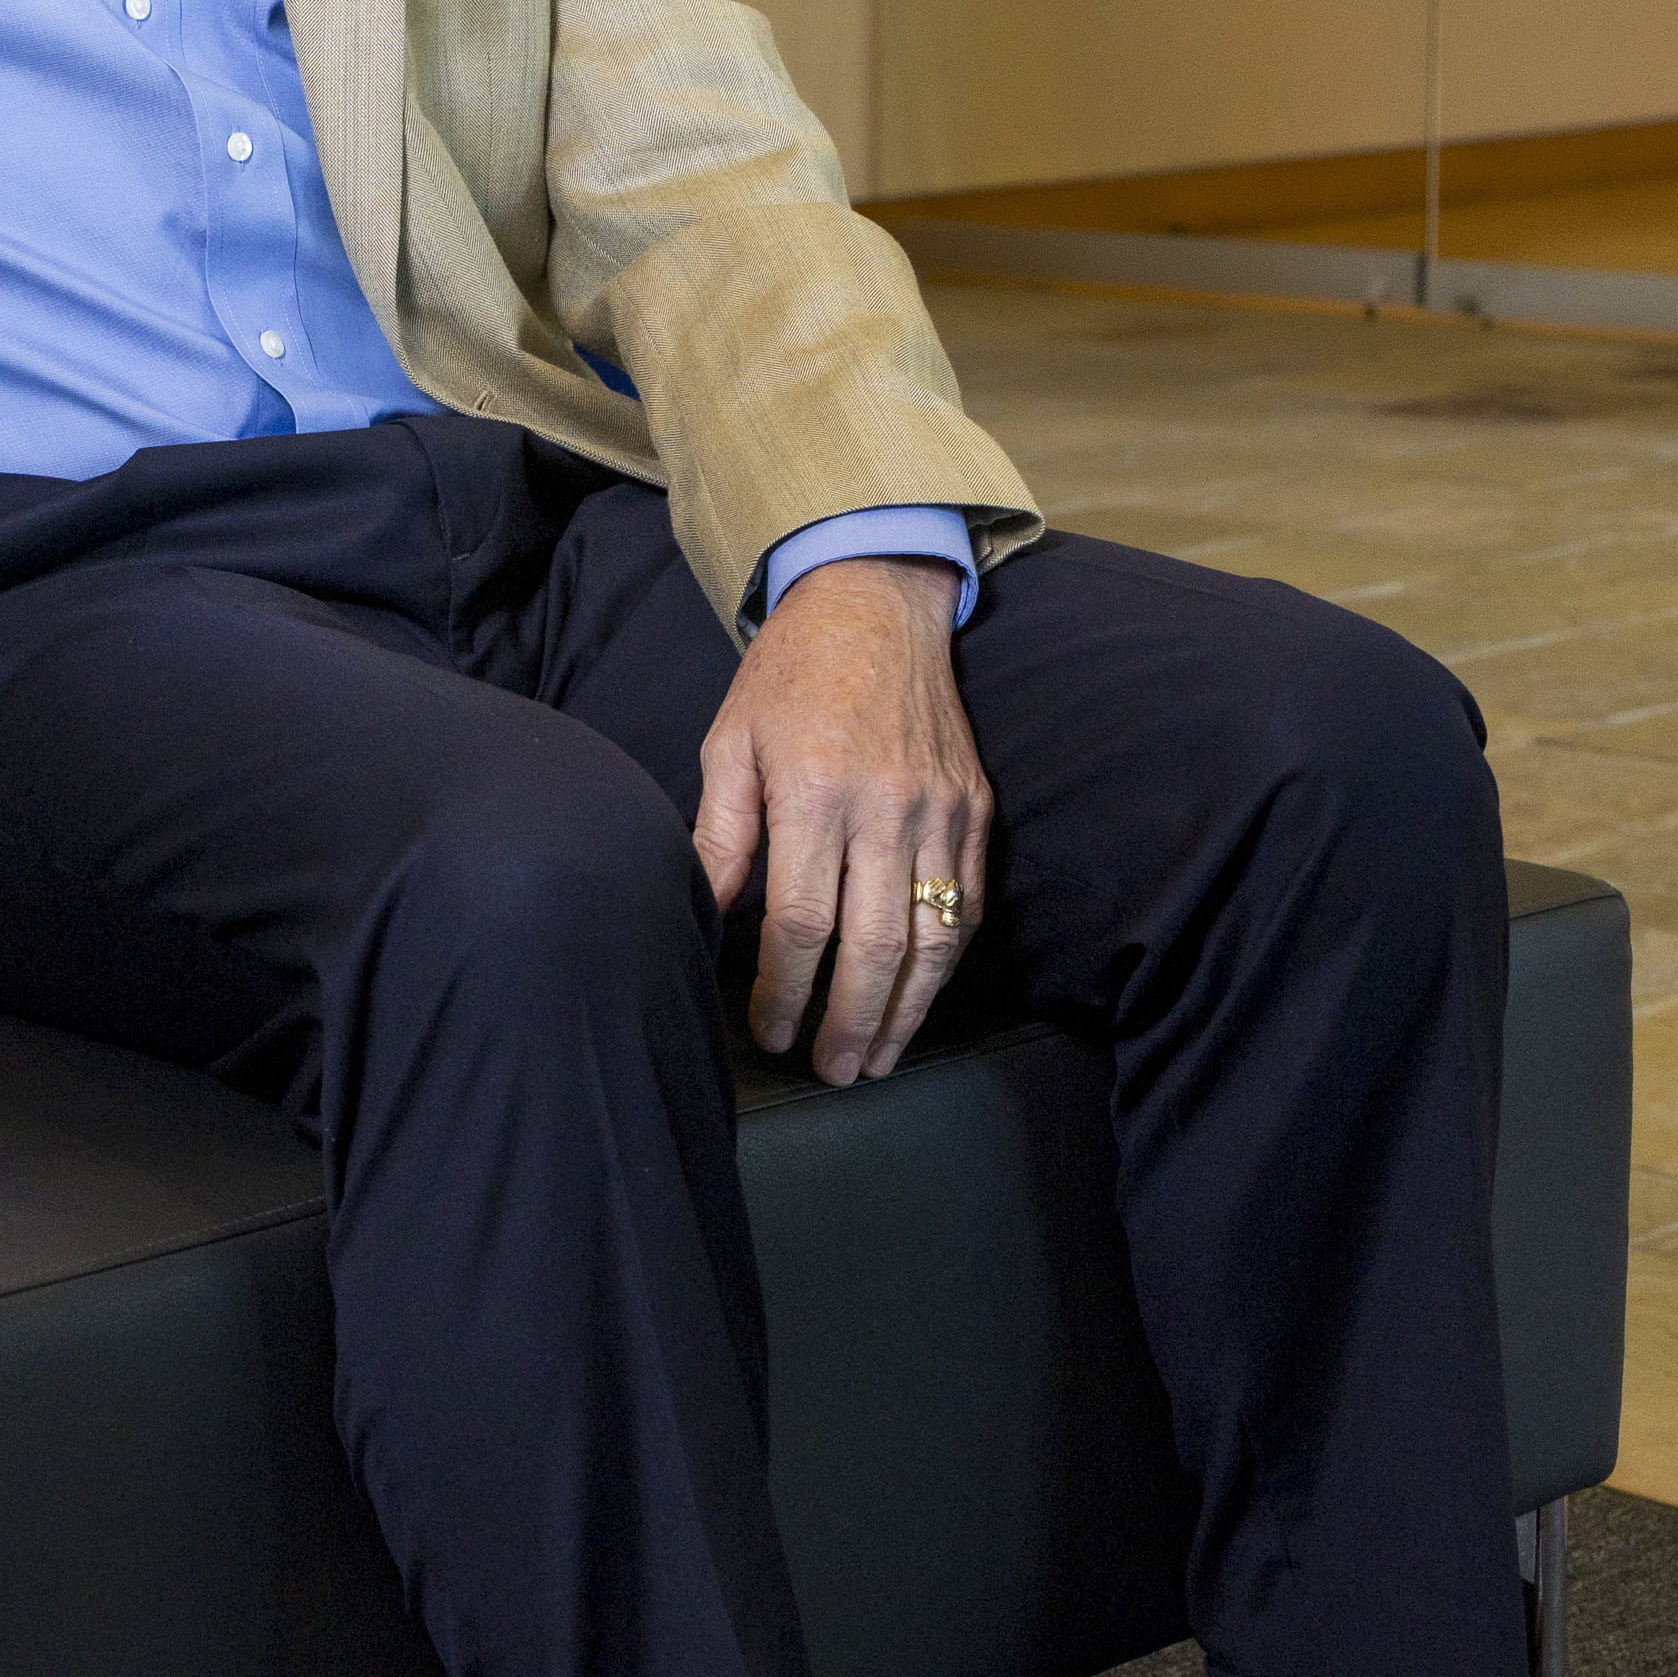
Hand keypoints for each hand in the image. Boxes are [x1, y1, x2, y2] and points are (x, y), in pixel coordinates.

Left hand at [693, 558, 989, 1084]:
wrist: (876, 604)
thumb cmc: (789, 675)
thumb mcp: (730, 743)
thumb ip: (719, 836)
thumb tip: (701, 917)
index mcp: (814, 791)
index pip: (803, 922)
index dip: (785, 991)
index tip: (769, 1032)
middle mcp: (885, 807)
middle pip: (874, 946)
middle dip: (850, 1022)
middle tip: (832, 1072)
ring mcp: (940, 810)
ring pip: (933, 938)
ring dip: (907, 1010)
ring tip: (879, 1057)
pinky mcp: (976, 808)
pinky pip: (968, 903)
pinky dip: (948, 961)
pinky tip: (921, 996)